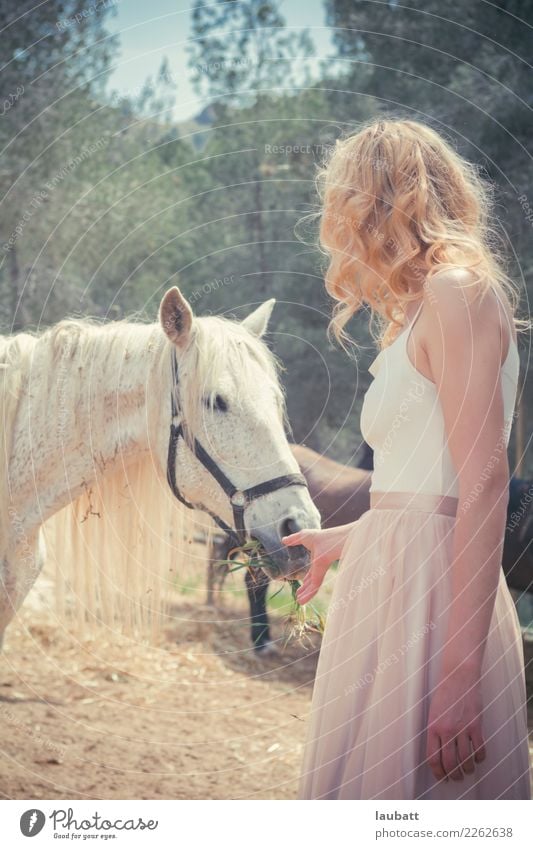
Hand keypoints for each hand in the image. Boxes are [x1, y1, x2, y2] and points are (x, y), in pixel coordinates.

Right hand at [281, 527, 341, 604]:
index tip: (301, 586)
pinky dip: (308, 594)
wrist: (332, 539)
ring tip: (299, 602)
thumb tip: (283, 540)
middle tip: (299, 597)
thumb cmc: (322, 536)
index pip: (311, 573)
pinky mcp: (321, 575)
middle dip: (305, 589)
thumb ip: (293, 539)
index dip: (306, 580)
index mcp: (317, 560)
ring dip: (306, 595)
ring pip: (313, 586)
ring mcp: (320, 572)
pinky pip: (314, 587)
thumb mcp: (303, 537)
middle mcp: (320, 568)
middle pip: (312, 582)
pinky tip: (301, 601)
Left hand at [426, 666, 485, 781]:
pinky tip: (478, 759)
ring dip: (467, 770)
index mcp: (432, 728)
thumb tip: (439, 753)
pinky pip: (479, 749)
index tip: (442, 778)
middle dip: (453, 775)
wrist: (458, 676)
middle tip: (456, 778)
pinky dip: (480, 758)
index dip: (437, 772)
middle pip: (450, 763)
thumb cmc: (444, 693)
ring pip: (465, 760)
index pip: (433, 758)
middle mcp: (446, 730)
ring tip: (468, 771)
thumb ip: (435, 732)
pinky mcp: (476, 726)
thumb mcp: (433, 712)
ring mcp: (462, 729)